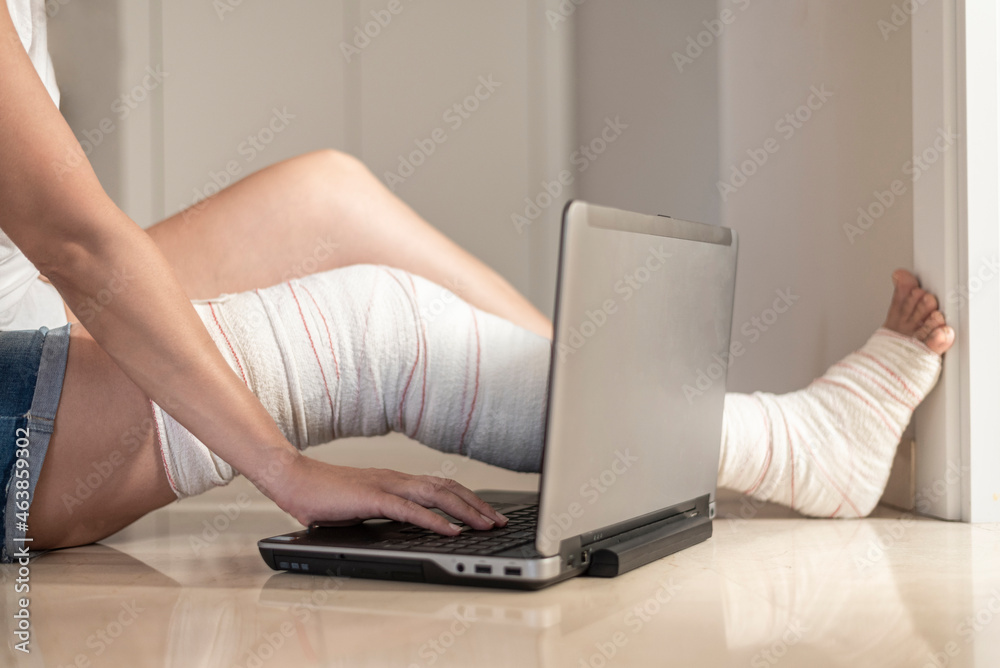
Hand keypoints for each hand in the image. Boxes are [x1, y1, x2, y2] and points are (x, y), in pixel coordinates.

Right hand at [261, 451, 508, 534]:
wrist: (294, 481)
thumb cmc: (324, 496)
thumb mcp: (365, 506)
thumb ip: (388, 512)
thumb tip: (411, 526)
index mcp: (396, 480)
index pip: (442, 487)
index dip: (468, 500)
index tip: (488, 514)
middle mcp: (397, 479)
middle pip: (448, 489)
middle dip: (477, 505)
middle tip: (500, 521)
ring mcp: (386, 485)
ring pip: (436, 496)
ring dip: (465, 511)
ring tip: (486, 525)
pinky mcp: (374, 497)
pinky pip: (411, 510)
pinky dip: (435, 520)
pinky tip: (451, 530)